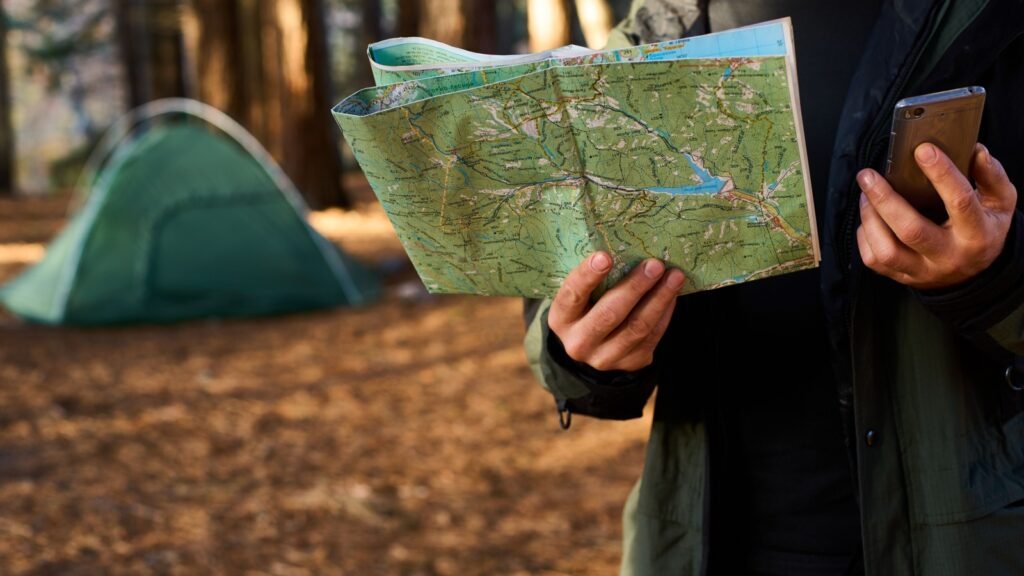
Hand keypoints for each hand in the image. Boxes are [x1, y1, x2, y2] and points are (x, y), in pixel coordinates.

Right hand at [548, 252, 684, 371]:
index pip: (571, 296)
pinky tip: (672, 294)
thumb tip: (625, 248)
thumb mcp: (580, 298)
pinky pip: (652, 336)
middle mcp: (579, 343)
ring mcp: (605, 357)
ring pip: (637, 327)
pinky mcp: (630, 363)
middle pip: (609, 314)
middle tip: (654, 265)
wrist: (594, 350)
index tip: (605, 256)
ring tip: (674, 276)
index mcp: (561, 320)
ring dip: (659, 298)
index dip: (587, 276)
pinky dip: (665, 312)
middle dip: (634, 287)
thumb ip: (594, 280)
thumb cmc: (587, 309)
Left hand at [856, 143, 1016, 289]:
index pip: (960, 201)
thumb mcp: (1000, 202)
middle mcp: (949, 256)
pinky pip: (874, 261)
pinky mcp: (903, 277)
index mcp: (977, 234)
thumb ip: (991, 176)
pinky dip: (865, 236)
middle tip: (867, 175)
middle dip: (885, 199)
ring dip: (870, 219)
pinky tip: (869, 217)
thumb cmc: (985, 229)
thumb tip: (976, 151)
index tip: (922, 150)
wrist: (975, 272)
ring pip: (886, 251)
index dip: (941, 174)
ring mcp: (924, 271)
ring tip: (866, 194)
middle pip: (911, 230)